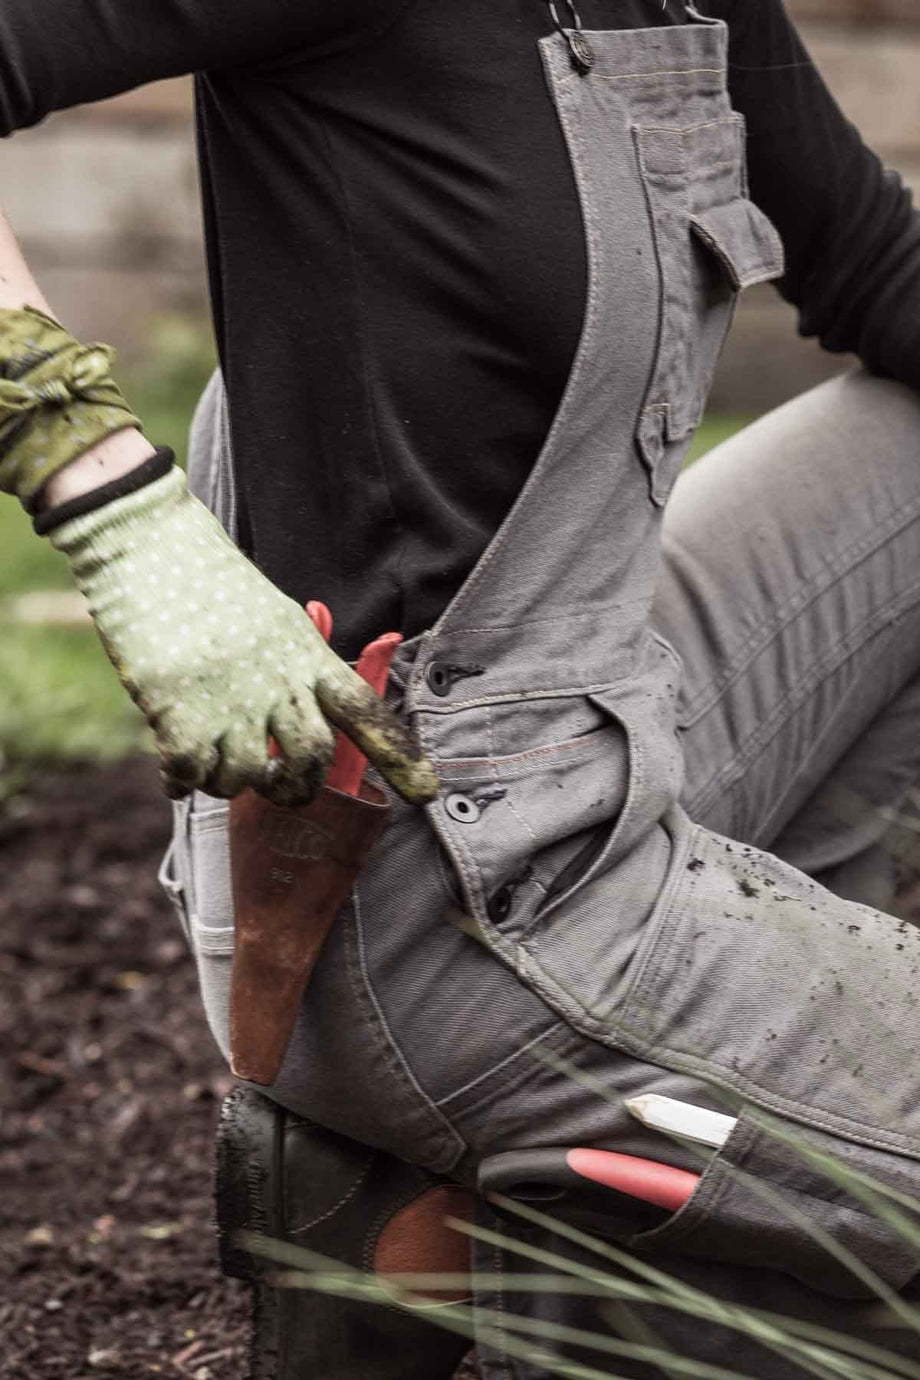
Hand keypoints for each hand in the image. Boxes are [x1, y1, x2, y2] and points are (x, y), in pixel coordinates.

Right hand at [49, 466, 439, 805]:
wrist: (150, 547)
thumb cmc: (210, 584)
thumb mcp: (276, 620)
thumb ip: (300, 669)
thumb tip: (313, 716)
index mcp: (306, 656)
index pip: (364, 711)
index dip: (398, 756)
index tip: (428, 794)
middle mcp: (278, 681)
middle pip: (312, 757)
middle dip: (297, 786)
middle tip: (278, 786)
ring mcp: (231, 699)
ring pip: (249, 776)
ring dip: (230, 782)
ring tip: (213, 764)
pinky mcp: (180, 712)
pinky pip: (193, 774)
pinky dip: (183, 782)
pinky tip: (176, 775)